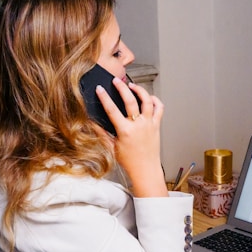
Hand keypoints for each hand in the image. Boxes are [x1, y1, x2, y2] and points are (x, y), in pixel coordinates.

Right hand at [95, 78, 167, 196]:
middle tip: (116, 81)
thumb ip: (102, 133)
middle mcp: (139, 126)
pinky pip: (159, 108)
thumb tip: (92, 122)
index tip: (100, 89)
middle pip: (130, 100)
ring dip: (140, 90)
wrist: (146, 170)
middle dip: (122, 88)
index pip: (112, 110)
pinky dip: (154, 100)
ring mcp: (149, 124)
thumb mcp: (112, 147)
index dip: (104, 98)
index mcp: (125, 131)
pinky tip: (148, 97)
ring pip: (147, 101)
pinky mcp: (157, 126)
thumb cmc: (129, 161)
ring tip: (132, 86)